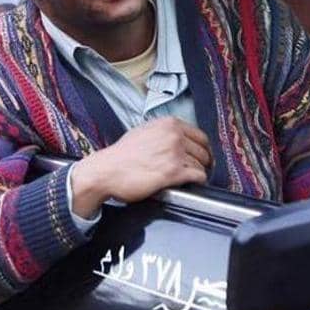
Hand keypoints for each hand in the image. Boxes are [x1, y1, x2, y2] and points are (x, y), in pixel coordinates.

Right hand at [70, 117, 210, 217]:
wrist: (106, 171)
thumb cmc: (120, 155)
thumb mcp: (143, 132)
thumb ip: (163, 133)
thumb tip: (178, 139)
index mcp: (168, 124)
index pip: (200, 136)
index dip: (203, 149)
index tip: (203, 156)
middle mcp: (174, 135)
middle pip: (204, 151)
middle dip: (204, 162)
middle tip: (199, 170)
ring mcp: (175, 153)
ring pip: (201, 165)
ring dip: (198, 173)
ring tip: (190, 180)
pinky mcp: (174, 172)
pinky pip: (198, 177)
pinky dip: (197, 182)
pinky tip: (190, 185)